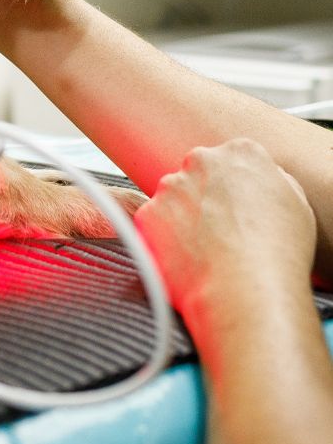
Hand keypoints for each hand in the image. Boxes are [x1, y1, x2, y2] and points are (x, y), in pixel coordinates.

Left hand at [135, 139, 316, 323]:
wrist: (245, 290)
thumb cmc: (277, 253)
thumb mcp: (295, 204)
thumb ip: (270, 181)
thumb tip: (257, 183)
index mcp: (242, 153)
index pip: (232, 160)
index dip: (234, 189)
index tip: (237, 209)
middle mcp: (201, 161)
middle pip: (198, 175)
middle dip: (204, 198)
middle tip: (219, 231)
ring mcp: (170, 186)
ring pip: (172, 199)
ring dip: (182, 219)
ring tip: (205, 250)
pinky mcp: (148, 212)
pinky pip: (153, 224)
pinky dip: (163, 240)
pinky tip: (186, 258)